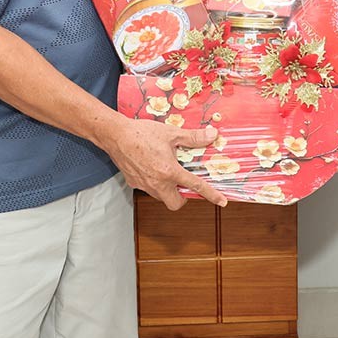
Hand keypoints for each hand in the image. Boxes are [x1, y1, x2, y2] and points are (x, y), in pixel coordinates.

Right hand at [103, 117, 227, 209]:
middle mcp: (157, 183)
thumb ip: (193, 137)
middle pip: (175, 204)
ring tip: (166, 171)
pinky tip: (151, 167)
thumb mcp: (172, 133)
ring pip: (161, 196)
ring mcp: (144, 185)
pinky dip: (153, 182)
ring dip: (167, 189)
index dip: (211, 195)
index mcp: (170, 171)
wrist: (115, 135)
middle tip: (183, 183)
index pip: (195, 186)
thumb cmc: (143, 133)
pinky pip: (148, 188)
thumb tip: (212, 135)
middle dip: (182, 197)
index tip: (221, 201)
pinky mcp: (133, 183)